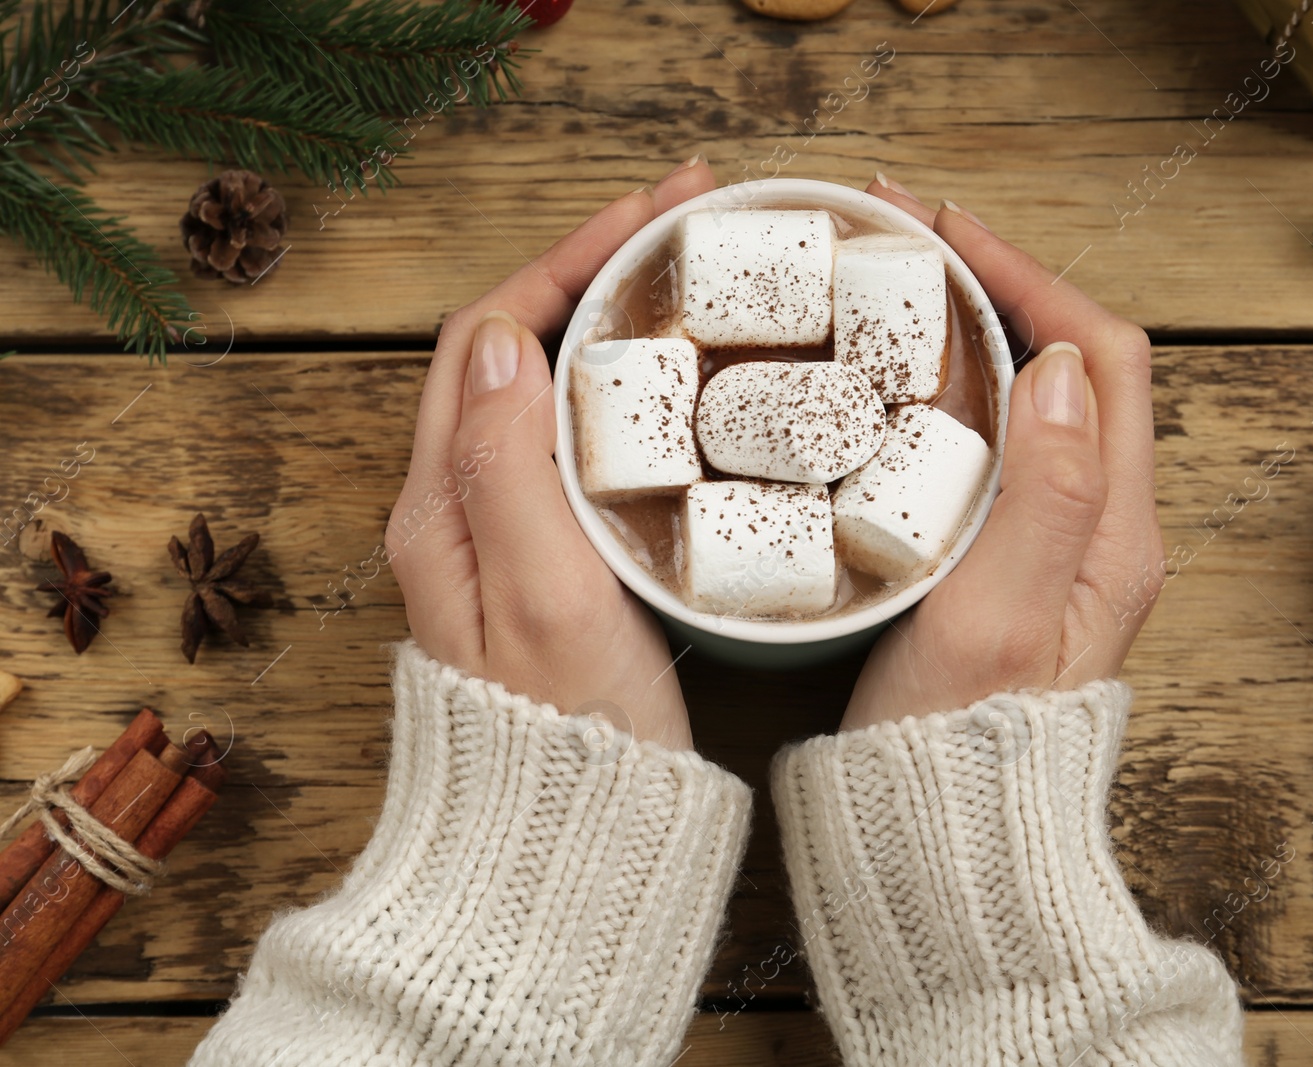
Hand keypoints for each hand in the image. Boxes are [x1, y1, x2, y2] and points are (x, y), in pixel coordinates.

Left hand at [386, 157, 716, 750]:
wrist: (566, 847)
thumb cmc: (566, 741)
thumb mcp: (544, 597)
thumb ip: (510, 468)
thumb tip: (499, 340)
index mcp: (446, 505)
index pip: (489, 334)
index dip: (566, 261)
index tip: (651, 217)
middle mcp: (463, 508)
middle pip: (516, 345)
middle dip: (595, 266)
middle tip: (688, 218)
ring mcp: (507, 534)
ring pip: (551, 387)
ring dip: (611, 318)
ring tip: (691, 275)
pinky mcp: (553, 562)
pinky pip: (581, 442)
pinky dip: (629, 388)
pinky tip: (686, 386)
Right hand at [841, 175, 1163, 730]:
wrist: (945, 847)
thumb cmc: (960, 749)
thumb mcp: (997, 619)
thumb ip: (1044, 494)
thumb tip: (1059, 363)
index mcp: (1114, 531)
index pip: (1101, 357)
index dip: (1030, 276)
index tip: (942, 233)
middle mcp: (1100, 530)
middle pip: (1074, 365)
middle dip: (999, 284)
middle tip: (904, 241)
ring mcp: (1056, 549)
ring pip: (1034, 402)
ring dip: (975, 332)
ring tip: (893, 291)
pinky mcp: (1008, 568)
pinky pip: (995, 448)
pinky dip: (949, 393)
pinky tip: (887, 390)